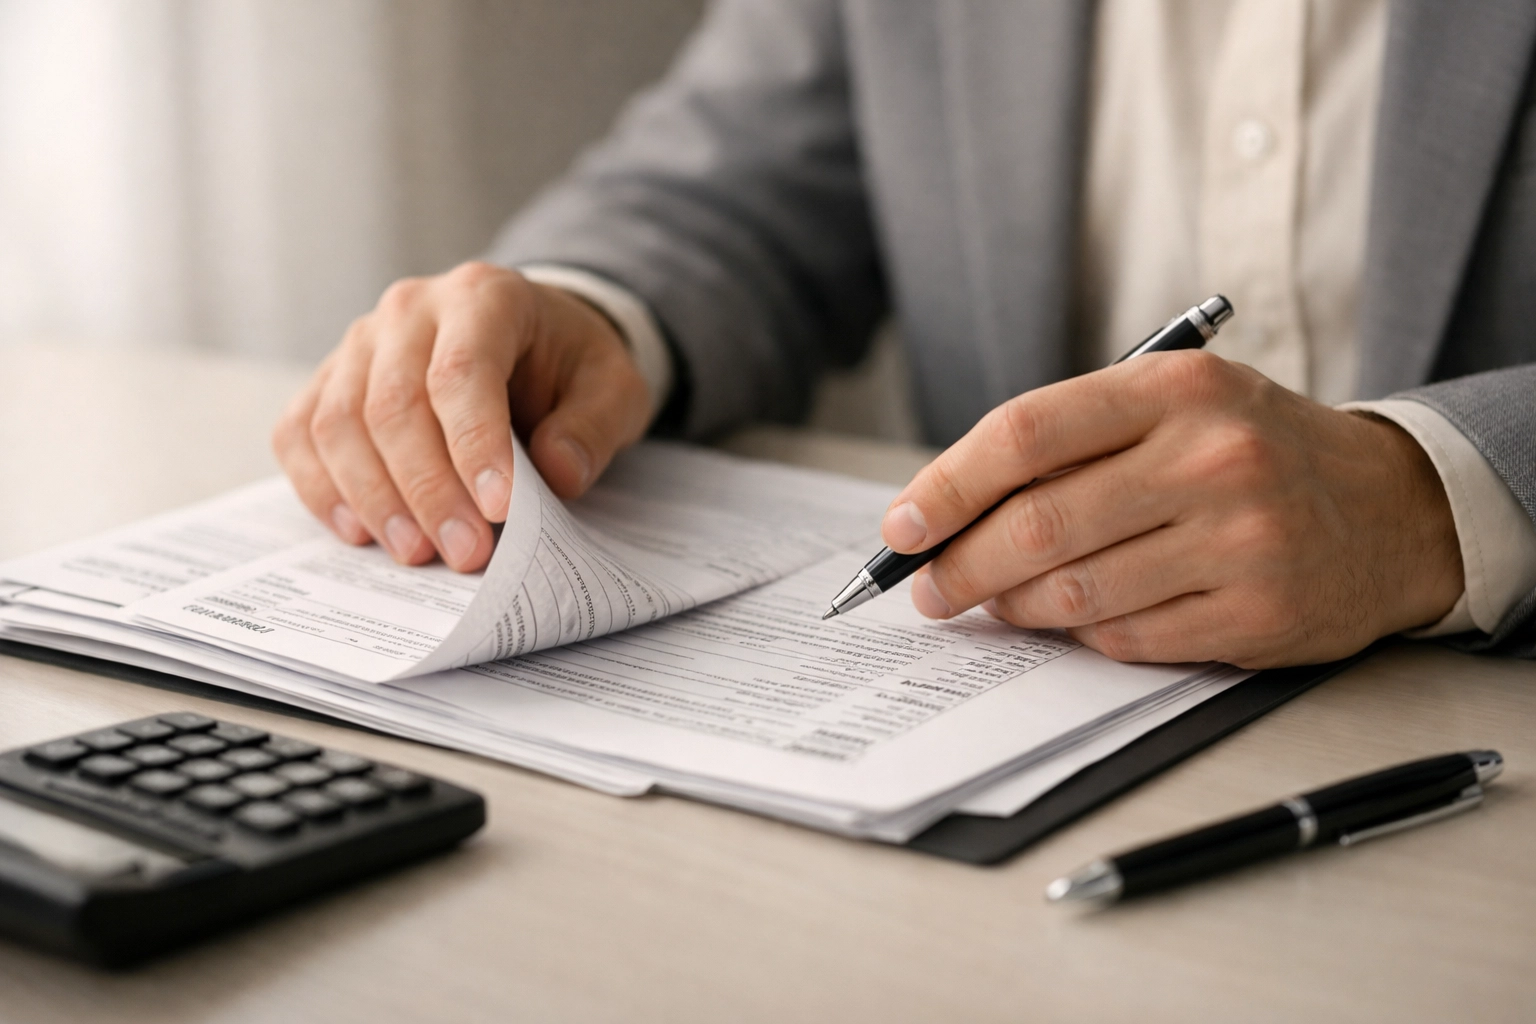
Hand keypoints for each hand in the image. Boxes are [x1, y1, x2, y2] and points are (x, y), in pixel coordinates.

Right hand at [272, 262, 650, 571]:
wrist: (532, 340)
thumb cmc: (569, 366)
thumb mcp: (613, 389)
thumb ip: (592, 428)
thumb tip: (556, 474)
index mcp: (483, 296)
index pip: (462, 371)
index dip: (475, 445)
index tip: (501, 509)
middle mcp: (408, 310)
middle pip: (393, 404)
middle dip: (428, 490)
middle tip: (466, 553)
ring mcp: (358, 344)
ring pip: (338, 424)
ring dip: (375, 499)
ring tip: (418, 554)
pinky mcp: (328, 382)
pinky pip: (301, 435)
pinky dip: (323, 490)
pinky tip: (362, 533)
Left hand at [882, 351, 1463, 667]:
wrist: (1392, 509)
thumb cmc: (1250, 451)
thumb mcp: (1173, 406)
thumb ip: (1069, 443)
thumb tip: (945, 512)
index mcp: (1176, 388)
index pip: (1025, 434)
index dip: (946, 487)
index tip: (901, 528)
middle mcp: (1212, 457)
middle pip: (1036, 525)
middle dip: (958, 566)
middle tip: (927, 587)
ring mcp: (1241, 539)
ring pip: (1072, 593)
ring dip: (1011, 607)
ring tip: (992, 602)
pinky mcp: (1258, 613)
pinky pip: (1125, 638)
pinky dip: (1080, 635)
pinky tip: (1075, 618)